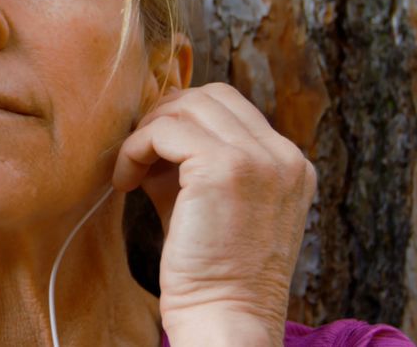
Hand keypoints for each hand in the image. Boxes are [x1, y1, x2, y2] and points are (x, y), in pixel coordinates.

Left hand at [113, 83, 316, 344]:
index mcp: (290, 165)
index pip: (231, 108)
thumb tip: (151, 130)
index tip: (155, 154)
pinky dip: (136, 148)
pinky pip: (165, 130)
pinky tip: (125, 182)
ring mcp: (259, 159)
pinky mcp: (225, 167)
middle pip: (211, 97)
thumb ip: (193, 163)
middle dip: (166, 117)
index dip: (185, 121)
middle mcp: (284, 156)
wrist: (225, 320)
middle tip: (138, 155)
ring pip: (186, 107)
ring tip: (130, 173)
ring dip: (147, 133)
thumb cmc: (211, 274)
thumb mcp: (212, 205)